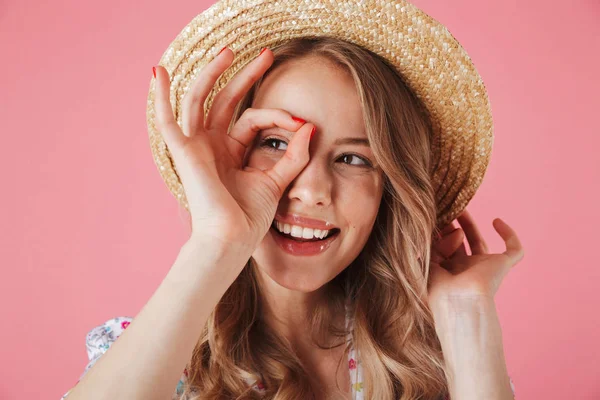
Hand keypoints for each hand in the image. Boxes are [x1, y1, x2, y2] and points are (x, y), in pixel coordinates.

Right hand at [152, 48, 314, 251]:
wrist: (232, 240)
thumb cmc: (249, 218)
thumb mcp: (276, 181)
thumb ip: (293, 155)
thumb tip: (309, 127)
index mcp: (230, 152)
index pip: (251, 119)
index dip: (277, 116)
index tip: (302, 123)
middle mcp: (211, 145)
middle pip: (225, 100)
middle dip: (244, 75)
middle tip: (266, 55)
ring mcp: (195, 146)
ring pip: (199, 99)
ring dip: (211, 74)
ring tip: (228, 51)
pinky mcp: (183, 152)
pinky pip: (166, 120)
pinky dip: (160, 97)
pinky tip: (160, 72)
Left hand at [427, 209, 524, 310]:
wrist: (461, 304)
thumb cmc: (440, 290)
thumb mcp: (430, 264)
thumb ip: (436, 245)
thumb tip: (455, 232)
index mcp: (448, 273)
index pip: (442, 249)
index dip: (438, 234)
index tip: (432, 219)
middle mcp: (465, 270)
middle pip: (459, 243)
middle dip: (451, 226)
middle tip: (444, 209)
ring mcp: (484, 268)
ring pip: (479, 241)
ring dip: (469, 224)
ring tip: (460, 207)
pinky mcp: (502, 265)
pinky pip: (514, 250)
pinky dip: (509, 234)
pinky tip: (497, 221)